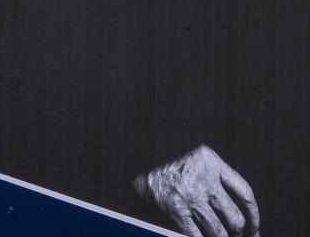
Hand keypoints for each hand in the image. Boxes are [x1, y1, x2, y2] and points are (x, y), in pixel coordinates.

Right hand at [133, 145, 259, 236]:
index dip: (253, 215)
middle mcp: (201, 178)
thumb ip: (219, 181)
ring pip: (218, 230)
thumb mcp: (198, 163)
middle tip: (236, 236)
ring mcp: (188, 196)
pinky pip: (198, 235)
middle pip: (234, 216)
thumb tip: (246, 219)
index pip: (244, 193)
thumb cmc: (174, 170)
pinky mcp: (176, 211)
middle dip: (238, 232)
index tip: (253, 227)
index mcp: (210, 162)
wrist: (138, 169)